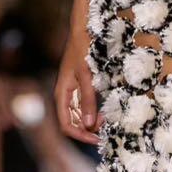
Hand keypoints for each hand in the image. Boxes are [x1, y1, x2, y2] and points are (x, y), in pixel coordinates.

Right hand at [54, 28, 100, 145]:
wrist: (82, 31)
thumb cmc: (82, 50)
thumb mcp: (86, 76)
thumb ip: (88, 98)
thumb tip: (90, 124)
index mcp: (62, 94)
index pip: (67, 125)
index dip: (81, 135)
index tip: (98, 140)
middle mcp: (66, 96)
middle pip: (73, 122)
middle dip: (88, 130)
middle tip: (107, 133)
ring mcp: (73, 91)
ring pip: (80, 115)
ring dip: (92, 122)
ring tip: (108, 122)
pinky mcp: (81, 86)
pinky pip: (86, 105)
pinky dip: (95, 111)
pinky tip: (106, 112)